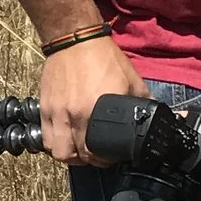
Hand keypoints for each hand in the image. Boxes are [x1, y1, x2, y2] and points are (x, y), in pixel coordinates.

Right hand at [38, 34, 144, 165]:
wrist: (75, 39)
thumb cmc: (104, 58)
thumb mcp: (132, 80)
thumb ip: (143, 101)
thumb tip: (157, 115)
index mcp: (94, 111)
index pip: (92, 152)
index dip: (101, 161)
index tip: (108, 158)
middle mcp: (72, 115)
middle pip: (71, 156)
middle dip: (84, 160)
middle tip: (93, 155)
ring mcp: (55, 111)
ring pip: (54, 149)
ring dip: (66, 154)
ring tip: (76, 149)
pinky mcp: (43, 105)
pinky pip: (44, 134)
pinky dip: (53, 141)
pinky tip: (64, 136)